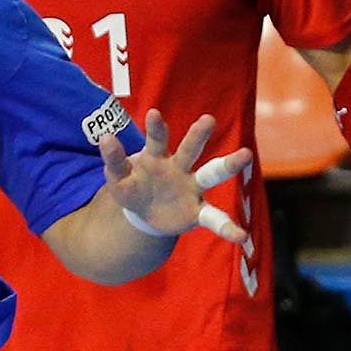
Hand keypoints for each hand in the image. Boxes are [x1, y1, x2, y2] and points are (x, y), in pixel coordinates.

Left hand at [99, 109, 252, 240]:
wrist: (144, 214)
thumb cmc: (132, 188)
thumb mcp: (118, 178)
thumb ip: (113, 160)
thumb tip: (105, 137)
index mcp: (156, 157)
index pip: (156, 139)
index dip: (155, 128)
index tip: (153, 113)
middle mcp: (178, 168)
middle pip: (189, 149)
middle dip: (197, 135)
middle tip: (207, 119)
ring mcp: (191, 188)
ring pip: (211, 173)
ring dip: (228, 164)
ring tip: (244, 154)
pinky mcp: (197, 211)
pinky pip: (215, 218)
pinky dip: (228, 228)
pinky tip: (241, 237)